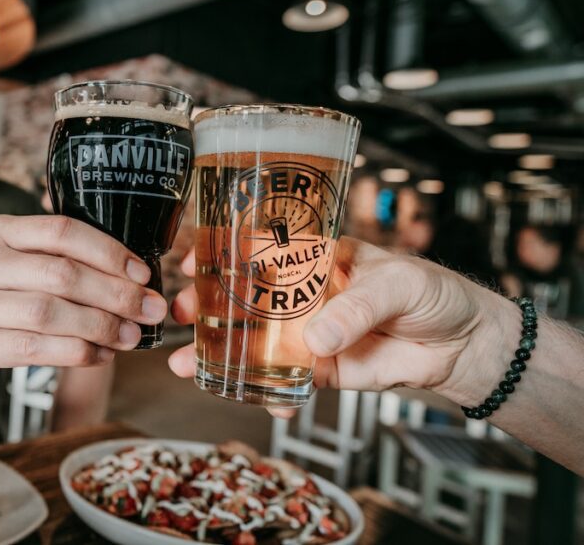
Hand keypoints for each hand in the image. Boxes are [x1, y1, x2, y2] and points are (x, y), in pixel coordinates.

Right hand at [0, 215, 166, 386]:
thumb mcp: (7, 259)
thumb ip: (54, 257)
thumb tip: (132, 274)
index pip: (59, 231)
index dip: (108, 251)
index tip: (142, 273)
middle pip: (60, 274)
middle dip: (115, 293)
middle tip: (150, 309)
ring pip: (48, 314)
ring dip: (100, 327)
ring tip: (131, 336)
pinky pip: (32, 350)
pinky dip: (75, 354)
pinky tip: (99, 355)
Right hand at [167, 237, 510, 410]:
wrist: (465, 345)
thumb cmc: (434, 294)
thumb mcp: (397, 283)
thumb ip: (357, 306)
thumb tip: (316, 337)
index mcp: (316, 256)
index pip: (260, 247)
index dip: (221, 250)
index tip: (192, 258)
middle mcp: (303, 294)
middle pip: (243, 297)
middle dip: (205, 305)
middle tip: (179, 313)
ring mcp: (309, 333)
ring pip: (254, 341)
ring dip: (220, 352)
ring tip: (187, 364)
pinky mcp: (322, 370)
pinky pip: (284, 381)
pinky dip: (266, 392)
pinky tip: (254, 396)